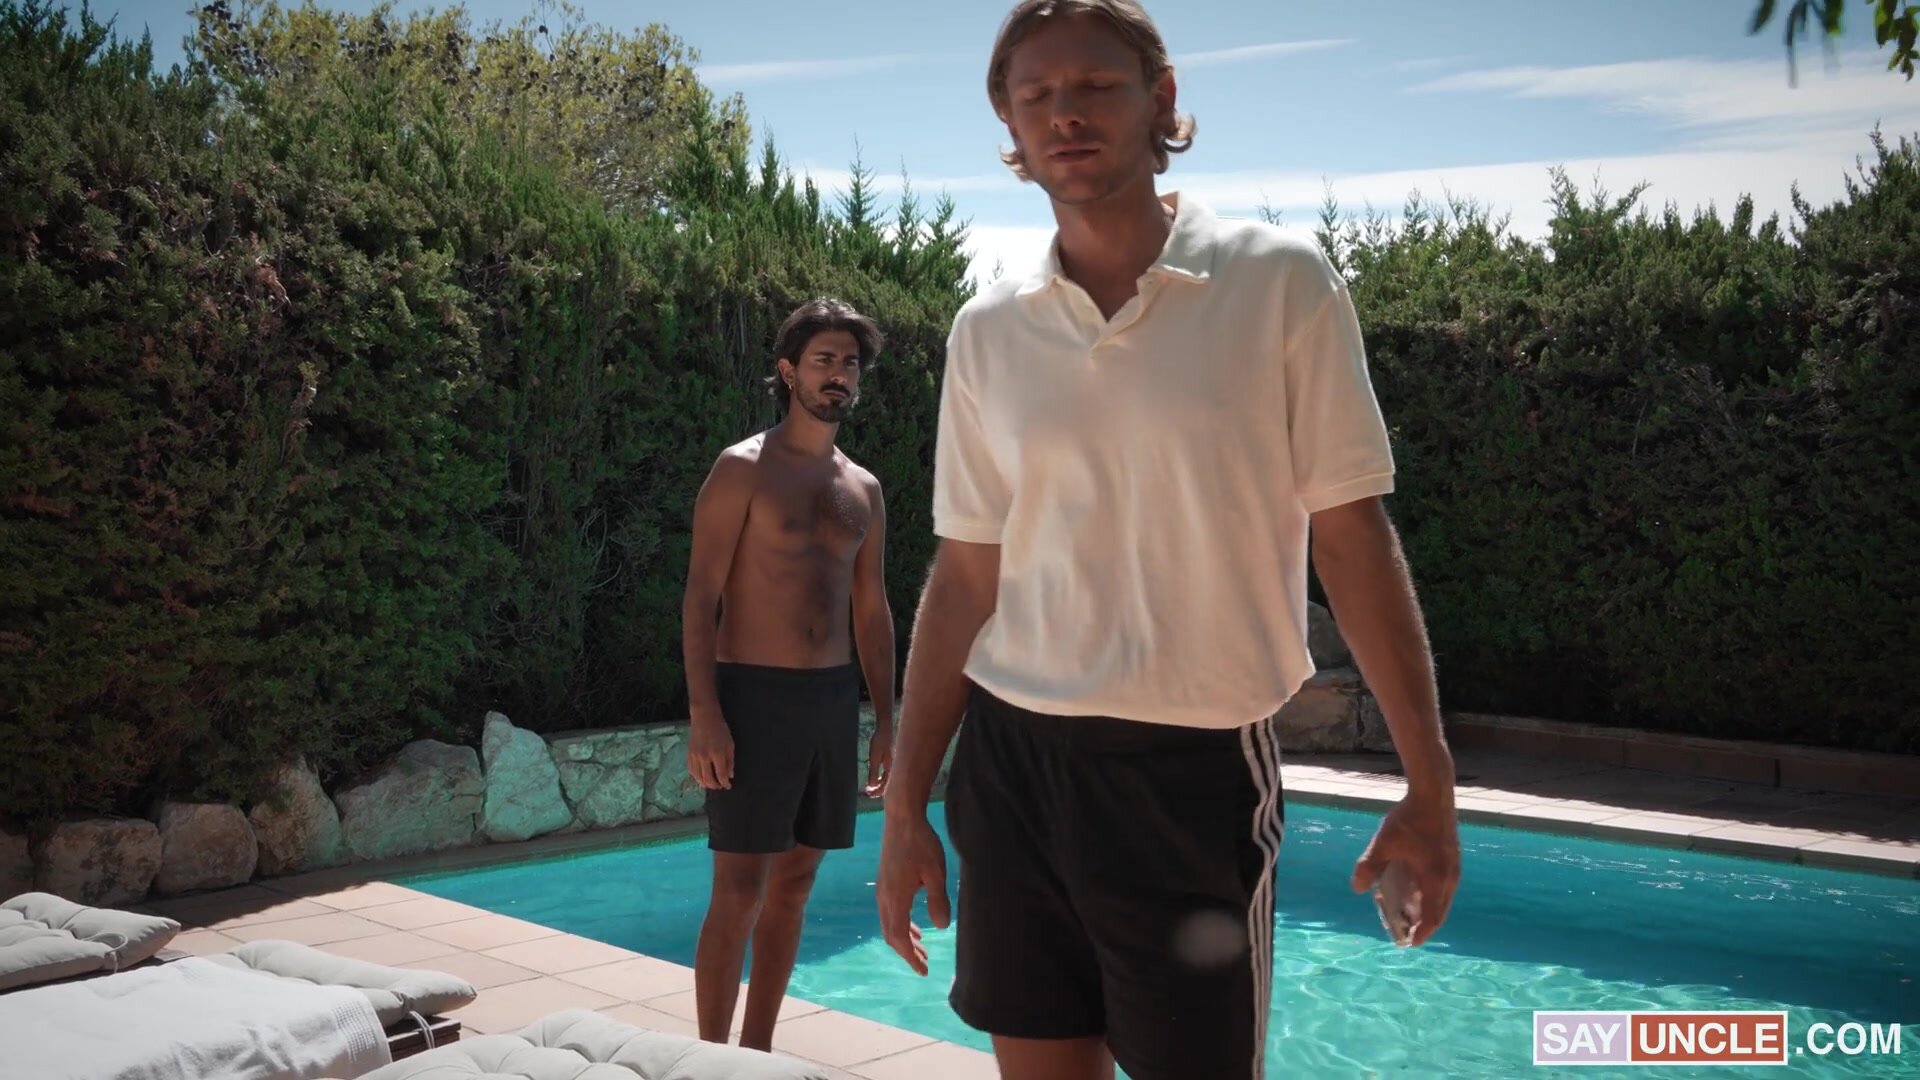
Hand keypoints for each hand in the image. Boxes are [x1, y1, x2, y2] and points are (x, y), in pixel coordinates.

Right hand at [687, 715, 733, 790]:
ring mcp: (695, 756)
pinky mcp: (689, 754)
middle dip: (715, 786)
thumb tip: (730, 775)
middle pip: (708, 779)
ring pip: (698, 777)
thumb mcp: (730, 744)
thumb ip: (730, 761)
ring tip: (711, 784)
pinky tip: (702, 778)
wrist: (704, 717)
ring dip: (705, 784)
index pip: (721, 775)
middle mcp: (704, 757)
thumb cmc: (720, 729)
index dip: (725, 783)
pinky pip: (691, 771)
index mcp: (717, 754)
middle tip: (720, 786)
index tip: (728, 785)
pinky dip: (697, 777)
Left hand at [864, 726, 893, 797]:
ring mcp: (894, 764)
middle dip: (879, 790)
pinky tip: (875, 779)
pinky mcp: (892, 760)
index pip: (886, 784)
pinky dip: (881, 778)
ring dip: (879, 784)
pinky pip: (888, 773)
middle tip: (869, 793)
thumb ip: (873, 771)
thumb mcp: (874, 757)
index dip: (878, 791)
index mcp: (892, 767)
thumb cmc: (880, 741)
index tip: (869, 793)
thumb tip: (872, 786)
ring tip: (870, 788)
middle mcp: (895, 767)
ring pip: (889, 779)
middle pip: (889, 783)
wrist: (885, 728)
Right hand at [876, 812, 949, 975]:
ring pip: (889, 923)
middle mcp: (884, 897)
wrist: (901, 818)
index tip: (923, 970)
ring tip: (922, 948)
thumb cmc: (921, 844)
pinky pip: (889, 912)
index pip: (898, 937)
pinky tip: (915, 926)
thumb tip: (941, 927)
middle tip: (924, 963)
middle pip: (891, 934)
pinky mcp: (886, 881)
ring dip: (904, 938)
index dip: (910, 956)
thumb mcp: (936, 873)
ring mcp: (883, 889)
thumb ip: (938, 901)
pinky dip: (901, 925)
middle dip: (907, 951)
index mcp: (896, 898)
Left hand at [1351, 790, 1459, 946]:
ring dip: (1427, 910)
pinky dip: (1431, 895)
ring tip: (1407, 913)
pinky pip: (1444, 886)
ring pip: (1443, 899)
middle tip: (1405, 933)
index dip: (1420, 933)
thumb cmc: (1409, 817)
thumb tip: (1356, 888)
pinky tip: (1414, 888)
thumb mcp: (1384, 842)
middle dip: (1423, 925)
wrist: (1433, 792)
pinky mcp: (1452, 858)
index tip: (1408, 943)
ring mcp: (1454, 867)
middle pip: (1439, 912)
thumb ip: (1370, 866)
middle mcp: (1450, 877)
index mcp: (1436, 879)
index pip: (1431, 917)